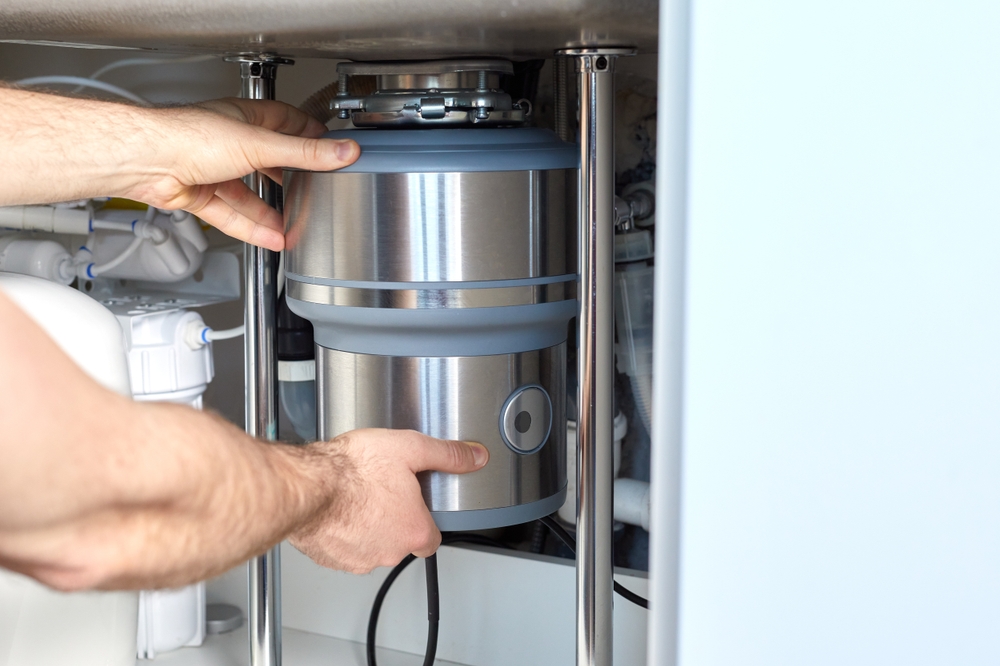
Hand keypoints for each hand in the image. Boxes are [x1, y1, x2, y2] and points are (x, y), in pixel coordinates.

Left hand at [0, 89, 357, 251]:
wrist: (147, 160)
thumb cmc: (189, 138)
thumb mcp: (259, 145)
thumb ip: (304, 154)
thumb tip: (344, 151)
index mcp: (245, 119)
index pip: (286, 122)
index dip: (308, 135)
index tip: (330, 149)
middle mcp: (229, 143)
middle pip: (268, 162)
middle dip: (291, 179)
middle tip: (315, 191)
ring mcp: (213, 170)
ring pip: (250, 194)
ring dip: (272, 211)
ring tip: (296, 226)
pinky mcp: (200, 195)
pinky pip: (232, 215)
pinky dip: (252, 228)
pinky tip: (271, 238)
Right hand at [288, 429, 489, 573]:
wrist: (308, 485)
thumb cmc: (353, 470)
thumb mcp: (410, 448)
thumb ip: (446, 455)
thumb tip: (473, 456)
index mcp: (413, 530)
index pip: (432, 540)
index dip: (425, 522)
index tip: (417, 507)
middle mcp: (388, 551)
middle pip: (400, 542)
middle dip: (394, 520)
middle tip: (383, 491)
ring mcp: (357, 558)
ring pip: (370, 545)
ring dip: (367, 526)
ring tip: (359, 495)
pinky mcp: (330, 558)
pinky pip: (343, 547)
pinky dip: (342, 531)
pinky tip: (338, 507)